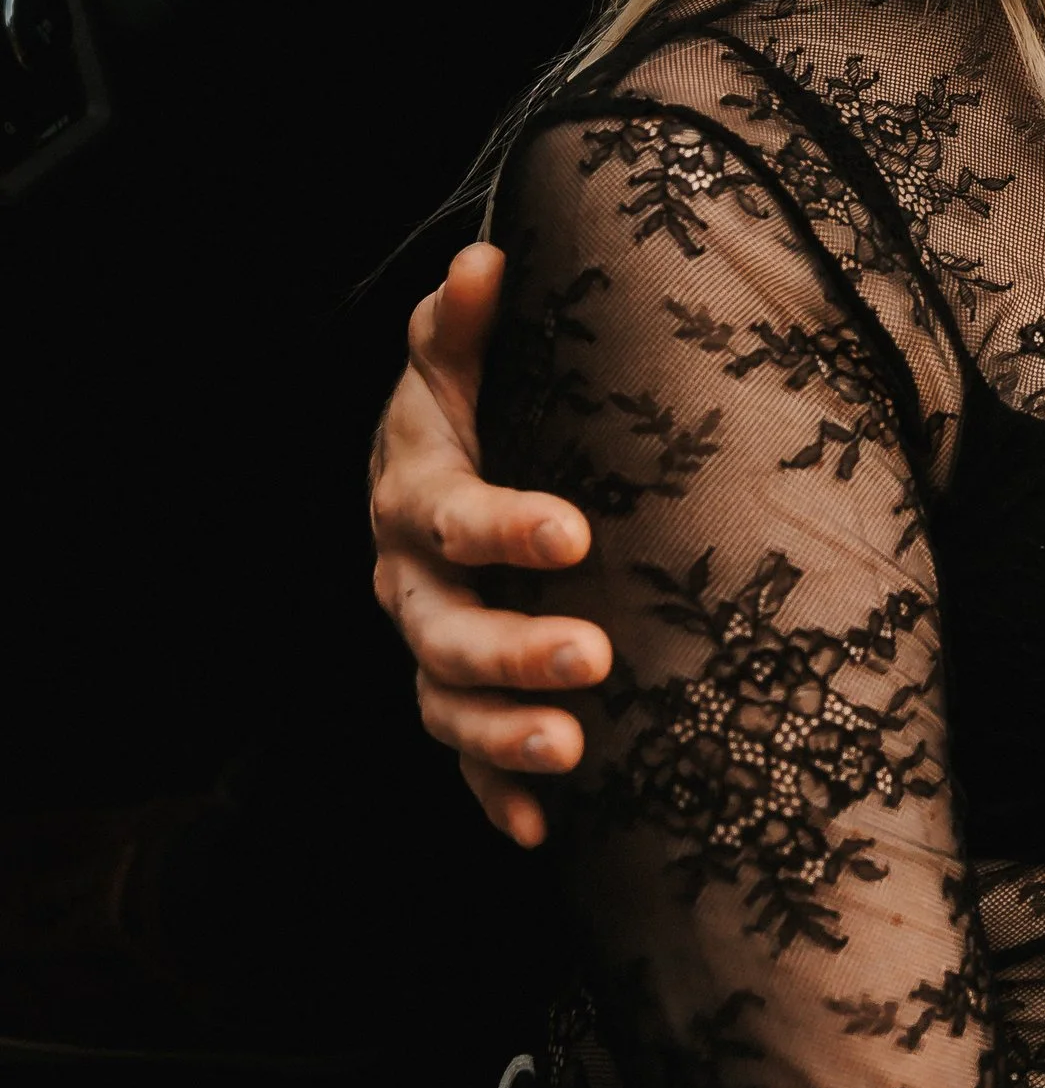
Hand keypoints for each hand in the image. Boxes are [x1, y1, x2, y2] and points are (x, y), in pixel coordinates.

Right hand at [368, 243, 609, 849]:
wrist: (426, 471)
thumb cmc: (464, 406)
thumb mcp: (459, 363)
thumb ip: (464, 323)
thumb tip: (485, 256)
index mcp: (416, 495)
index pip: (455, 516)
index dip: (506, 529)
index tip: (574, 535)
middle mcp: (409, 582)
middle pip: (445, 631)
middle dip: (513, 653)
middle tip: (591, 661)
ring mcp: (428, 646)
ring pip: (447, 705)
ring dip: (501, 736)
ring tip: (571, 752)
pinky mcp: (454, 697)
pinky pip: (463, 760)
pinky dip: (493, 795)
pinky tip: (539, 832)